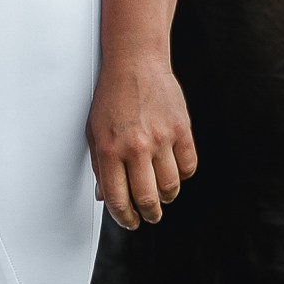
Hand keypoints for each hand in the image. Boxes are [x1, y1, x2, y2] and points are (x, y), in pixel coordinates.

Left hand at [88, 57, 196, 230]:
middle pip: (148, 200)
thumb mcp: (95, 132)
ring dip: (166, 197)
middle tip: (148, 215)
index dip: (125, 218)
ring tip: (160, 193)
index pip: (118, 200)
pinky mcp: (182, 130)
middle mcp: (136, 147)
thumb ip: (99, 166)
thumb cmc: (113, 95)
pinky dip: (182, 175)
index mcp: (109, 149)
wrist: (136, 62)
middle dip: (149, 215)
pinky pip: (188, 167)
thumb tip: (105, 196)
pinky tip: (173, 170)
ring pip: (171, 187)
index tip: (129, 221)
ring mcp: (161, 138)